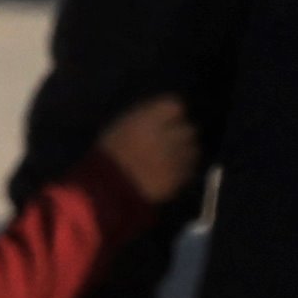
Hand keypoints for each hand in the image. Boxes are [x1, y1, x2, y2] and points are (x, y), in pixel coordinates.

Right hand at [84, 94, 200, 203]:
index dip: (171, 114)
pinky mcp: (179, 177)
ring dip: (185, 152)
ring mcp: (176, 158)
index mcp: (147, 120)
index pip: (174, 106)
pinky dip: (183, 170)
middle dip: (180, 134)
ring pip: (193, 150)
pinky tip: (170, 173)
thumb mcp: (117, 129)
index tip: (165, 120)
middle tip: (169, 142)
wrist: (107, 191)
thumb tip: (157, 117)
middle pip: (188, 128)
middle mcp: (167, 135)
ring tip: (171, 159)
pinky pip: (189, 169)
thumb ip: (141, 120)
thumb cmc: (105, 157)